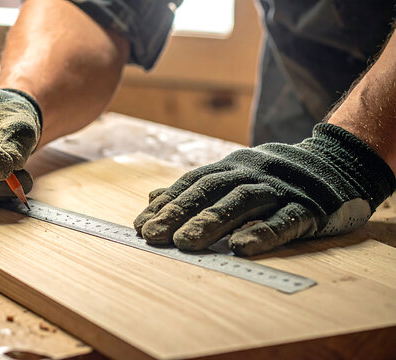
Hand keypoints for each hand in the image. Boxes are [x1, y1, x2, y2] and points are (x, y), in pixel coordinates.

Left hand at [134, 124, 395, 255]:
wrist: (336, 164)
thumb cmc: (274, 178)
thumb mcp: (233, 176)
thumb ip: (195, 189)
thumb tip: (152, 197)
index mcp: (232, 167)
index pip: (193, 184)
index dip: (167, 204)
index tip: (141, 226)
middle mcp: (251, 172)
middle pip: (211, 190)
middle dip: (179, 212)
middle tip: (152, 236)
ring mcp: (279, 188)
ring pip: (242, 202)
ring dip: (211, 222)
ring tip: (184, 243)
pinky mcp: (307, 207)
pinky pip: (284, 219)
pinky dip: (262, 232)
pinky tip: (241, 247)